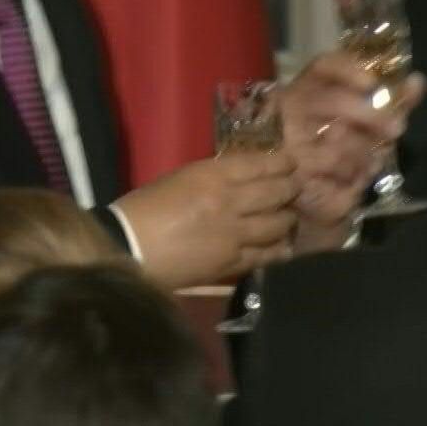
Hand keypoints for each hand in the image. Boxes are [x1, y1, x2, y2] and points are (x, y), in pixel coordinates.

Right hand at [112, 152, 297, 287]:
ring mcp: (234, 234)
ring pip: (278, 224)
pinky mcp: (231, 263)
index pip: (261, 165)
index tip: (292, 163)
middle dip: (291, 189)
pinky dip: (278, 249)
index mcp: (213, 175)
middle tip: (298, 188)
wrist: (128, 248)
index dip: (282, 163)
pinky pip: (265, 255)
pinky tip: (284, 247)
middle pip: (276, 192)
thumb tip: (242, 180)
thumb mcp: (181, 179)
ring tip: (289, 217)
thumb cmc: (145, 208)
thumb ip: (214, 178)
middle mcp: (230, 201)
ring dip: (288, 219)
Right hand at [278, 49, 426, 245]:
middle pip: (334, 101)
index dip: (348, 69)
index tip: (372, 82)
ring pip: (338, 142)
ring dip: (365, 153)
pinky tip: (358, 177)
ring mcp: (289, 140)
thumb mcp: (364, 122)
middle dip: (371, 115)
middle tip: (398, 129)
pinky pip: (333, 171)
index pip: (324, 66)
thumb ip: (391, 101)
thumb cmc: (337, 147)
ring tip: (373, 161)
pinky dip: (353, 175)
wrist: (309, 195)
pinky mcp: (294, 172)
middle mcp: (294, 108)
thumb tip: (418, 81)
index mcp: (310, 87)